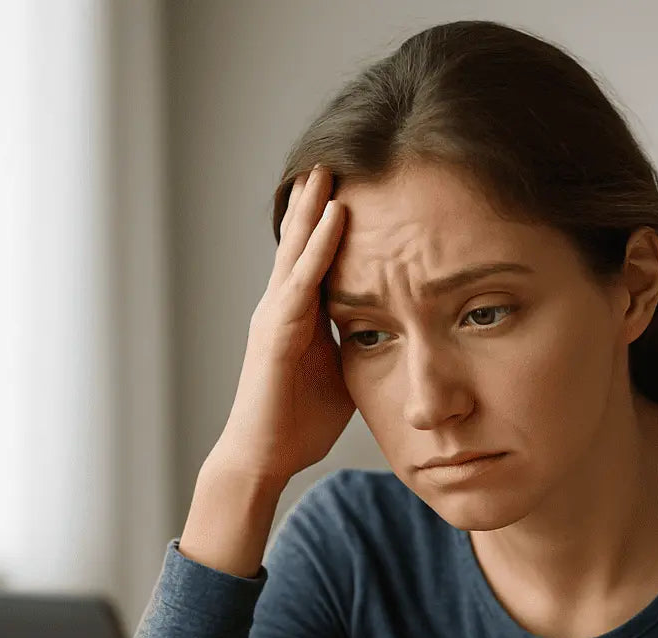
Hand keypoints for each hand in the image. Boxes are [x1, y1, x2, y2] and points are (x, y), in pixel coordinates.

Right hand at [213, 163, 354, 485]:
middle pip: (301, 244)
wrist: (262, 458)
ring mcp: (275, 317)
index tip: (350, 188)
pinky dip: (320, 247)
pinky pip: (302, 280)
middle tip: (332, 159)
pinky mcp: (278, 333)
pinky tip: (336, 217)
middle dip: (316, 202)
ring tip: (330, 170)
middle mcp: (281, 308)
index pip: (315, 261)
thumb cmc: (298, 423)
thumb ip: (359, 349)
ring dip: (315, 209)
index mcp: (297, 317)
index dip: (329, 226)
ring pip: (298, 251)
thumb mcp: (342, 376)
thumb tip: (394, 336)